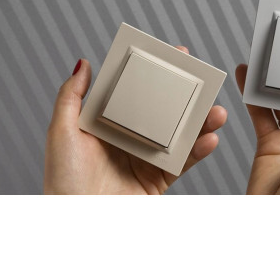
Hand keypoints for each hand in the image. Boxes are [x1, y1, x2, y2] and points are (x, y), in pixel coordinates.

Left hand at [45, 46, 227, 193]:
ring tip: (216, 112)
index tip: (174, 58)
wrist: (79, 221)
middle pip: (165, 112)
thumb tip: (84, 63)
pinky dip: (199, 151)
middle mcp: (131, 137)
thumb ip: (72, 95)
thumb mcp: (63, 130)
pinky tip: (209, 139)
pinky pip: (183, 162)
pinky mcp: (158, 178)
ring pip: (180, 135)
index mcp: (110, 123)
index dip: (156, 75)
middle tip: (204, 83)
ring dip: (201, 123)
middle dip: (187, 97)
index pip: (137, 92)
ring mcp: (147, 157)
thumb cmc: (65, 178)